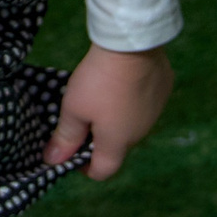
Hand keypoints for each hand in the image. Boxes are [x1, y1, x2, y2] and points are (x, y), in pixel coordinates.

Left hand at [45, 44, 174, 178]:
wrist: (131, 45)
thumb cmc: (98, 81)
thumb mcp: (74, 108)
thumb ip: (65, 136)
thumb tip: (53, 161)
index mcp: (118, 143)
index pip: (104, 171)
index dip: (85, 168)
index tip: (72, 154)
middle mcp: (141, 133)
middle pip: (118, 147)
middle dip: (98, 140)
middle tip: (82, 119)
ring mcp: (156, 111)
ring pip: (133, 124)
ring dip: (117, 119)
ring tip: (101, 97)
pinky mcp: (164, 90)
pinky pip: (145, 103)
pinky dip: (132, 100)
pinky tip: (122, 81)